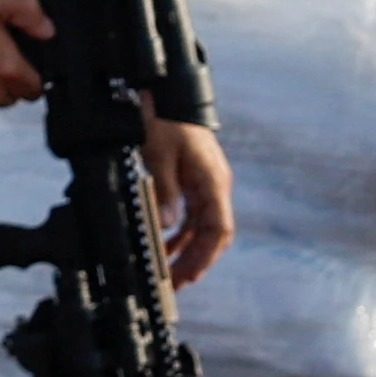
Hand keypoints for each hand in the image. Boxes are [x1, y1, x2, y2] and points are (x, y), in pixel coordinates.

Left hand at [143, 114, 237, 288]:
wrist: (164, 92)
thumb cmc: (163, 117)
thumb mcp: (158, 153)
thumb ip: (164, 191)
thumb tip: (166, 225)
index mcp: (212, 182)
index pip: (218, 230)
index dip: (205, 257)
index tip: (189, 276)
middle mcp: (213, 185)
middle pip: (211, 234)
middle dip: (195, 261)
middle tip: (174, 284)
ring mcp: (204, 183)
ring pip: (200, 226)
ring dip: (186, 249)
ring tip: (168, 272)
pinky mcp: (192, 179)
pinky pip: (190, 214)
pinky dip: (178, 231)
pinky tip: (165, 244)